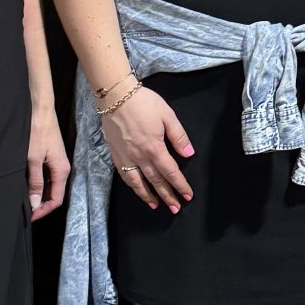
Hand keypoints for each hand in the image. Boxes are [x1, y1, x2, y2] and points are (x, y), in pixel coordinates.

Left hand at [28, 106, 69, 220]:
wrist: (40, 107)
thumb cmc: (37, 130)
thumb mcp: (33, 158)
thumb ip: (35, 182)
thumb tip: (36, 202)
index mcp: (62, 170)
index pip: (56, 199)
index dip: (43, 210)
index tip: (29, 216)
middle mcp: (62, 168)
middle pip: (54, 194)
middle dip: (40, 204)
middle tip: (24, 210)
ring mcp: (56, 162)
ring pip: (49, 185)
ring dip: (37, 194)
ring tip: (22, 199)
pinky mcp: (49, 156)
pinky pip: (45, 176)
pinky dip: (37, 183)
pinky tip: (25, 184)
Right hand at [102, 85, 193, 210]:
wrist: (115, 96)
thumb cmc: (143, 102)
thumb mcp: (167, 115)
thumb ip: (179, 136)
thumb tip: (189, 153)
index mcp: (155, 148)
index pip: (171, 172)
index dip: (180, 185)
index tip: (188, 195)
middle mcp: (140, 157)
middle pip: (156, 181)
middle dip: (167, 196)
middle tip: (175, 208)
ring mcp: (126, 157)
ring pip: (138, 182)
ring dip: (148, 196)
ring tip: (156, 205)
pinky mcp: (116, 154)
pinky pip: (124, 175)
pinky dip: (132, 185)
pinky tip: (137, 189)